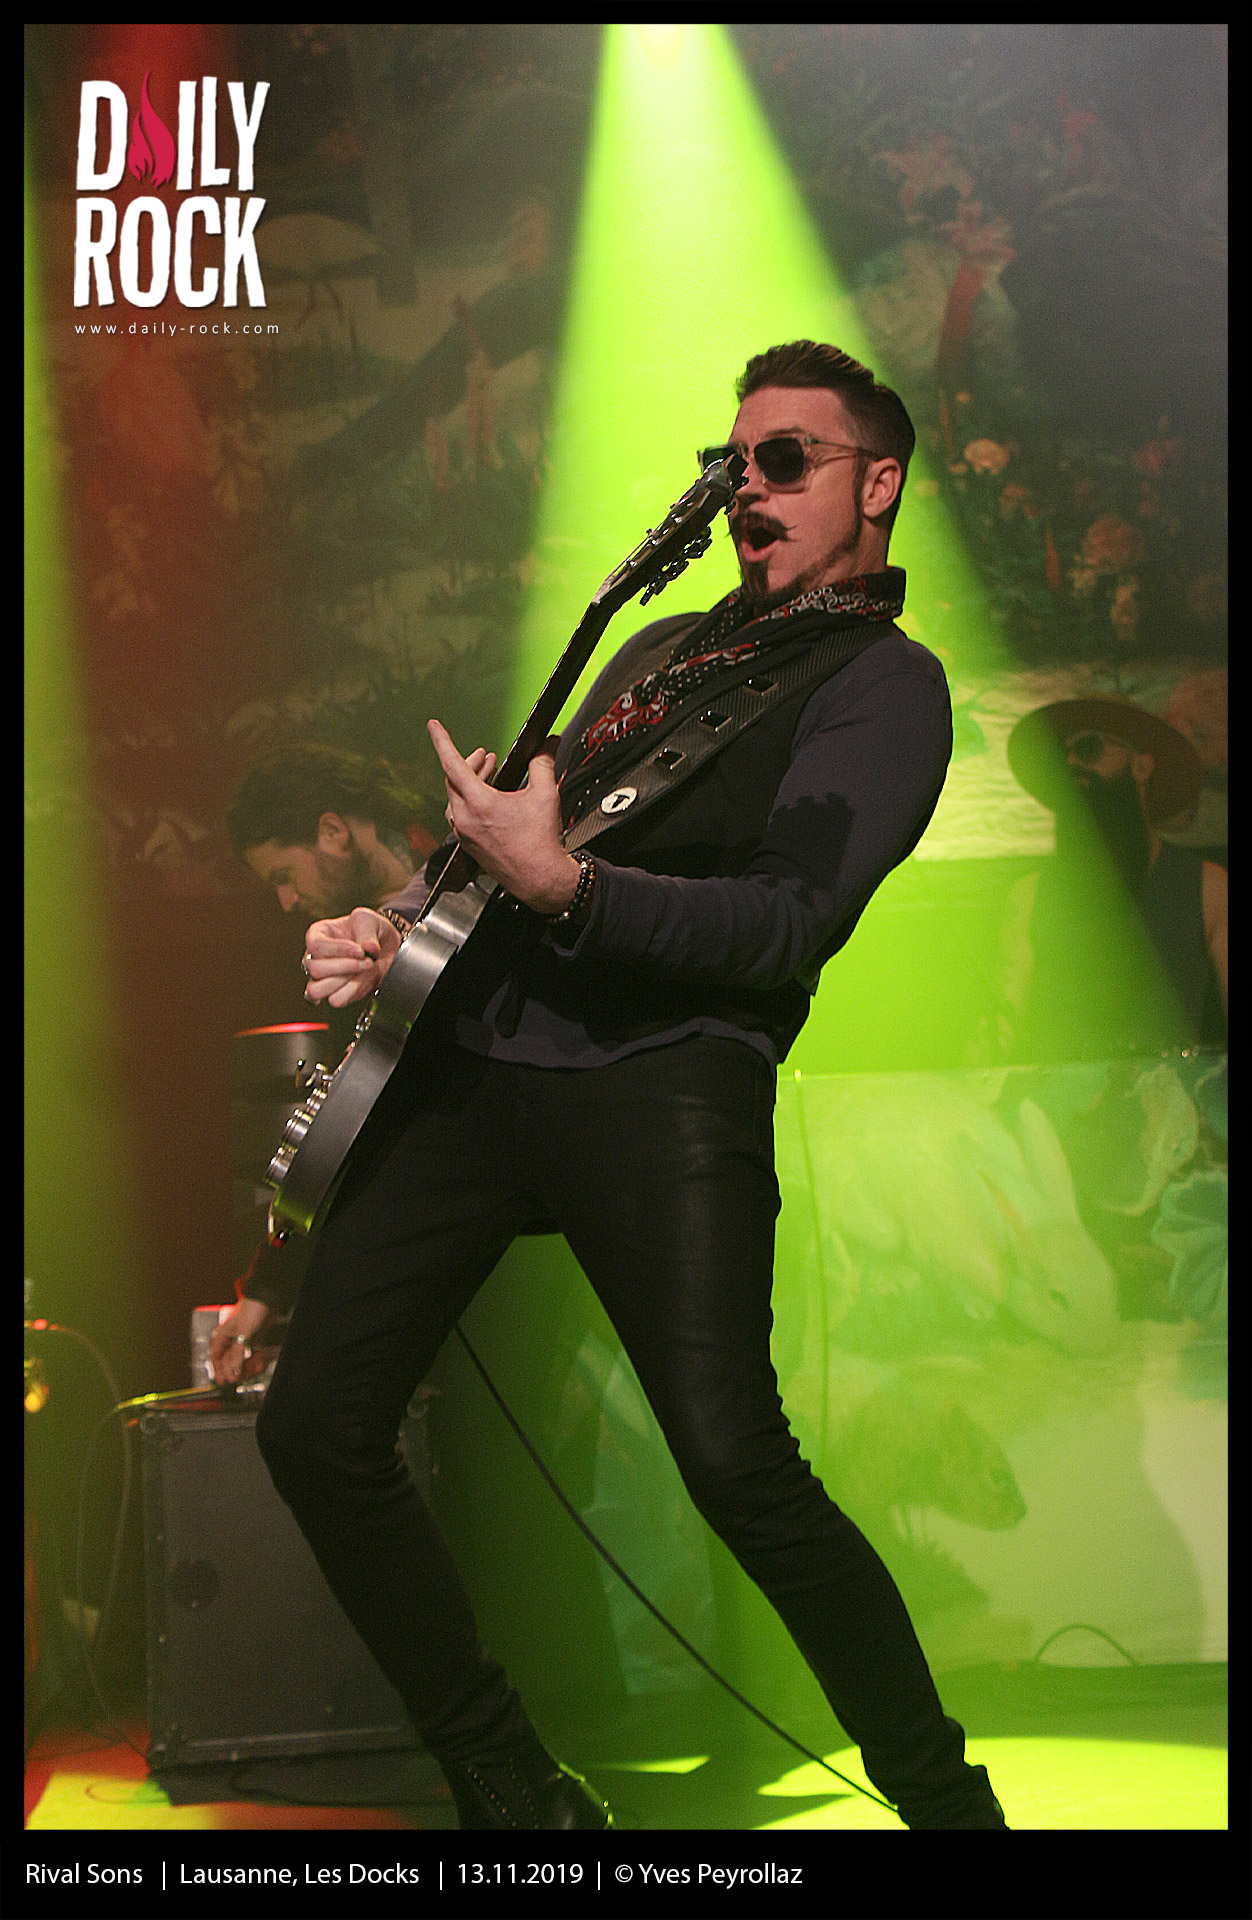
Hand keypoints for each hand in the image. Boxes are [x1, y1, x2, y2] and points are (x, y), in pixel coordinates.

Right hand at [209, 1297, 271, 1384]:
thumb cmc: (252, 1308)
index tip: (222, 1379)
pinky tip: (257, 1365)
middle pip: (228, 1358)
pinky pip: (251, 1353)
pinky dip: (254, 1360)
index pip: (216, 1355)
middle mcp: (232, 1337)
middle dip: (232, 1369)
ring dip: (244, 1366)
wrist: (268, 1298)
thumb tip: (232, 1369)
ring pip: (240, 1357)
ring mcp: (243, 1337)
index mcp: (223, 1334)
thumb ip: (237, 1352)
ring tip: (248, 1373)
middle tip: (235, 1379)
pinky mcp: (254, 1338)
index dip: (218, 1368)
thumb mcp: (243, 1332)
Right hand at [303, 906, 402, 1007]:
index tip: (360, 949)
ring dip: (343, 982)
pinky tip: (363, 980)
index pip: (317, 945)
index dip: (339, 949)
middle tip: (367, 960)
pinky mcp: (336, 993)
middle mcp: (315, 957)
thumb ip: (367, 931)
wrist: (387, 946)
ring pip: (316, 990)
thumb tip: (367, 948)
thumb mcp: (369, 920)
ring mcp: (323, 978)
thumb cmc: (371, 930)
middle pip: (314, 969)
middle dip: (345, 966)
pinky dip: (351, 993)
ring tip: (363, 971)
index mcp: (317, 934)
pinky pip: (335, 1000)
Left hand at [428, 719, 580, 914]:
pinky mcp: (468, 845)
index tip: (433, 727)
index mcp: (480, 804)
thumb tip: (548, 745)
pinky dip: (469, 801)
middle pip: (454, 779)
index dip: (442, 741)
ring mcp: (465, 834)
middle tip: (487, 756)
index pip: (453, 764)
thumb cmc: (541, 844)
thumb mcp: (546, 795)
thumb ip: (543, 764)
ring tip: (489, 775)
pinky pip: (459, 815)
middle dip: (470, 762)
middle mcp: (466, 819)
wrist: (541, 879)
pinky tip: (487, 800)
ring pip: (455, 798)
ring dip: (469, 782)